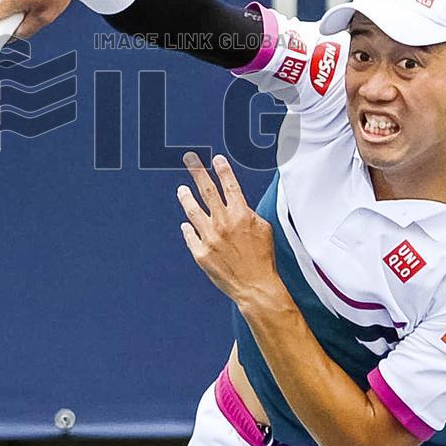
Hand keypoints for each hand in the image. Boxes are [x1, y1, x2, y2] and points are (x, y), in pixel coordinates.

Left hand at [176, 152, 283, 309]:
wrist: (255, 287)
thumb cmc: (263, 258)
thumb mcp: (264, 230)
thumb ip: (249, 213)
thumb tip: (238, 204)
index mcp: (241, 215)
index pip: (230, 185)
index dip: (223, 170)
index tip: (216, 159)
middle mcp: (223, 223)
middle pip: (207, 191)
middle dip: (198, 171)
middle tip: (189, 158)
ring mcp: (209, 237)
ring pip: (192, 211)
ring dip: (186, 197)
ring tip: (181, 189)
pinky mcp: (200, 253)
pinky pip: (190, 235)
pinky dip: (188, 228)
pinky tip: (186, 224)